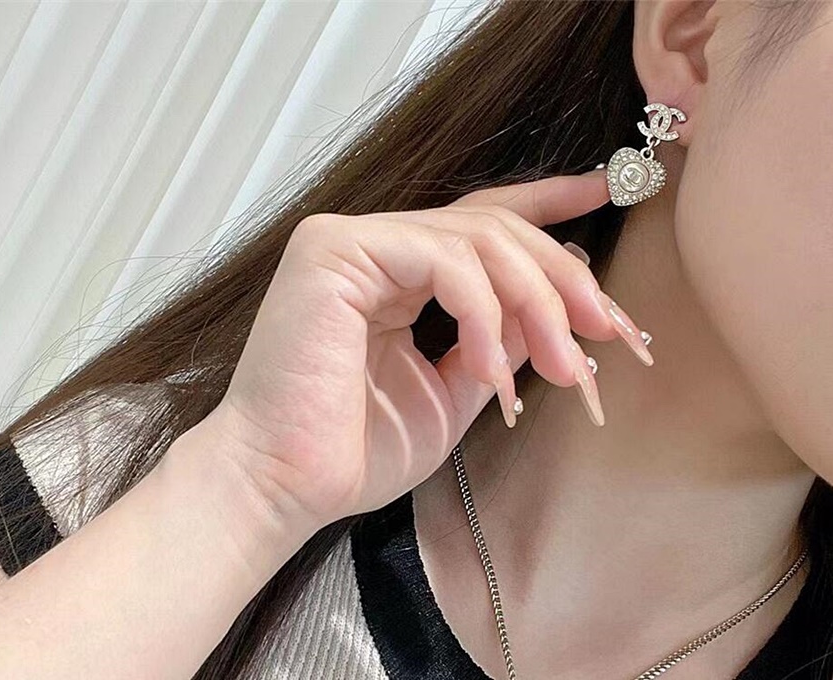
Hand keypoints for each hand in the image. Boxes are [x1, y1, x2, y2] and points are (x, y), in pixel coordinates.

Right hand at [205, 168, 652, 530]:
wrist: (284, 487)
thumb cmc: (356, 450)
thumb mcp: (453, 391)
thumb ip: (499, 341)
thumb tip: (554, 305)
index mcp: (396, 275)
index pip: (477, 221)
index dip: (544, 204)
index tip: (602, 196)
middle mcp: (374, 246)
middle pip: (492, 227)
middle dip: (561, 280)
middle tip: (607, 334)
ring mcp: (352, 241)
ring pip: (477, 237)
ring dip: (536, 303)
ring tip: (562, 368)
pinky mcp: (336, 249)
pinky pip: (442, 259)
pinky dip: (483, 314)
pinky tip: (488, 371)